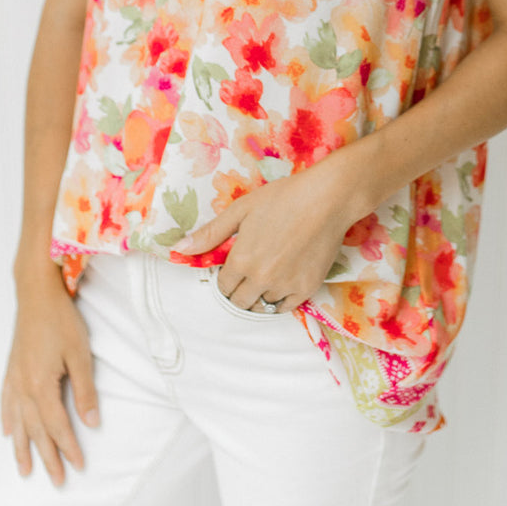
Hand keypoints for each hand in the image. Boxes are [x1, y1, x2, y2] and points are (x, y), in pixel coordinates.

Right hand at [1, 268, 100, 486]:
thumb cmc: (61, 321)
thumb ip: (86, 390)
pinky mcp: (11, 370)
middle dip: (47, 458)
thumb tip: (92, 422)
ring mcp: (14, 379)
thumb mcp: (80, 354)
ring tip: (24, 471)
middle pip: (36, 431)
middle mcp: (23, 388)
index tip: (79, 466)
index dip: (69, 448)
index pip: (58, 426)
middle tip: (57, 481)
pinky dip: (8, 421)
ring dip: (22, 448)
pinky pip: (6, 403)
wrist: (36, 294)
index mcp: (41, 386)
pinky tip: (8, 432)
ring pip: (18, 423)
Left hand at [174, 150, 367, 313]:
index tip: (234, 268)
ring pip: (263, 306)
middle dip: (239, 291)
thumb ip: (210, 233)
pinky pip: (286, 307)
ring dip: (260, 295)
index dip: (226, 279)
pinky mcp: (308, 288)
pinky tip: (283, 282)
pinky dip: (281, 299)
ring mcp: (286, 285)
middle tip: (249, 273)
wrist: (327, 198)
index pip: (223, 288)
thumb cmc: (282, 198)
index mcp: (241, 260)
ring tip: (267, 276)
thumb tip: (179, 249)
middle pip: (240, 302)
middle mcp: (261, 278)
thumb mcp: (241, 210)